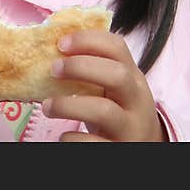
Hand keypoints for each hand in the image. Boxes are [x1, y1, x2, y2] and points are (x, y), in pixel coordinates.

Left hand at [41, 29, 165, 141]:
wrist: (142, 145)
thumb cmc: (117, 109)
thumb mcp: (114, 87)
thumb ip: (94, 68)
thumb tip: (51, 47)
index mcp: (133, 77)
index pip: (117, 47)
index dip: (88, 40)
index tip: (61, 43)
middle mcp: (136, 100)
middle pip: (117, 75)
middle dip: (81, 67)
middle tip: (53, 69)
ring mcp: (129, 127)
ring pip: (103, 111)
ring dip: (68, 106)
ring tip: (47, 106)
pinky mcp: (117, 149)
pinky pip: (93, 143)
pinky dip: (73, 138)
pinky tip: (64, 136)